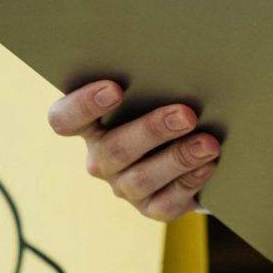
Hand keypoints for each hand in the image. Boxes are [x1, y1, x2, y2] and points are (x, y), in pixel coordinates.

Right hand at [46, 80, 220, 221]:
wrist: (188, 147)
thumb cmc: (165, 106)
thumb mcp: (154, 93)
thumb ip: (153, 83)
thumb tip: (178, 65)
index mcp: (90, 125)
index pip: (64, 118)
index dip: (83, 105)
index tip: (115, 89)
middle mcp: (101, 158)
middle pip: (114, 150)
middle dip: (152, 131)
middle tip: (186, 115)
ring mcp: (124, 186)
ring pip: (141, 179)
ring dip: (178, 159)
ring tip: (208, 144)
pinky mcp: (151, 207)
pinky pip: (166, 202)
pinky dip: (189, 183)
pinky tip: (208, 166)